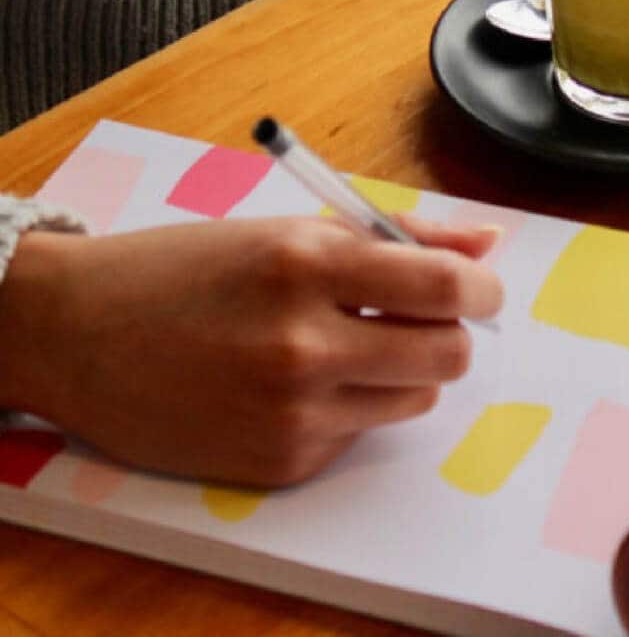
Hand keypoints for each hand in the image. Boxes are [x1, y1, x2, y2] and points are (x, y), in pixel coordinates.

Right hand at [0, 215, 502, 486]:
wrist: (81, 332)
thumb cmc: (183, 268)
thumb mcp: (284, 229)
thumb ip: (394, 234)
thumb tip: (486, 244)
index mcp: (305, 261)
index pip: (443, 286)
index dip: (480, 288)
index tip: (481, 288)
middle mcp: (303, 341)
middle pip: (447, 352)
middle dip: (449, 331)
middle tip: (419, 316)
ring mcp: (292, 411)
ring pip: (414, 397)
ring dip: (402, 369)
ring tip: (346, 343)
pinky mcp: (281, 460)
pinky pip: (360, 431)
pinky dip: (349, 403)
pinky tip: (293, 382)